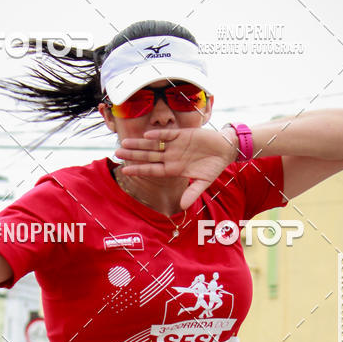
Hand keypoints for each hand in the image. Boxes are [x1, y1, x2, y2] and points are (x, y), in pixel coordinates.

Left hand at [115, 126, 237, 208]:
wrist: (225, 150)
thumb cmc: (214, 167)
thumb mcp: (204, 182)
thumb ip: (192, 193)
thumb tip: (183, 207)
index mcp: (174, 169)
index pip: (152, 170)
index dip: (139, 170)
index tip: (125, 171)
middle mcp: (171, 157)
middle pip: (148, 156)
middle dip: (133, 155)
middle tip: (117, 153)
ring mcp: (175, 145)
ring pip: (154, 145)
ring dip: (140, 144)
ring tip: (124, 142)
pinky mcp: (182, 134)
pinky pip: (168, 135)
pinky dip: (159, 135)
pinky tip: (147, 136)